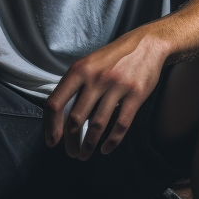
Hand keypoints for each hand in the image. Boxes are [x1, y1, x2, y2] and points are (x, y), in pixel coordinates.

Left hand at [45, 30, 167, 159]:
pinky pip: (120, 125)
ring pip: (96, 125)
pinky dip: (111, 142)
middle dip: (70, 142)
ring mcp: (116, 87)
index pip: (56, 102)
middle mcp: (96, 78)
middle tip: (71, 153)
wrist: (147, 44)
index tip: (52, 142)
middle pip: (75, 119)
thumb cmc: (115, 57)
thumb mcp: (90, 63)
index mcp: (80, 70)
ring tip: (85, 155)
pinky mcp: (136, 95)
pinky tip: (105, 149)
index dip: (51, 126)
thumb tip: (62, 116)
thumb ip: (76, 85)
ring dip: (88, 145)